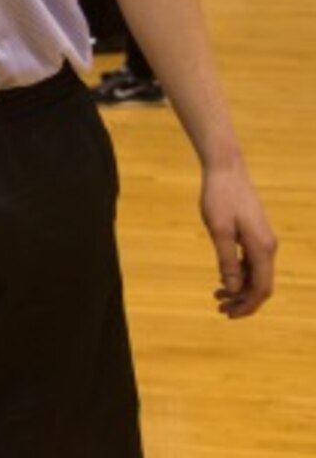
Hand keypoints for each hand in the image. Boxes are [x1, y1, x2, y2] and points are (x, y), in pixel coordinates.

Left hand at [201, 160, 275, 317]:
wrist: (227, 169)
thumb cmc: (220, 197)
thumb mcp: (218, 230)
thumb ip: (227, 261)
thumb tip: (234, 289)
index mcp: (262, 248)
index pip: (261, 288)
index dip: (248, 306)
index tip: (228, 315)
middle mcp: (268, 247)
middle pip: (261, 284)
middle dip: (243, 301)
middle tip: (220, 309)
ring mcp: (263, 240)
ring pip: (257, 274)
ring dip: (240, 288)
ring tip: (217, 297)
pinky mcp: (256, 234)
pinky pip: (252, 262)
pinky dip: (240, 274)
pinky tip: (224, 278)